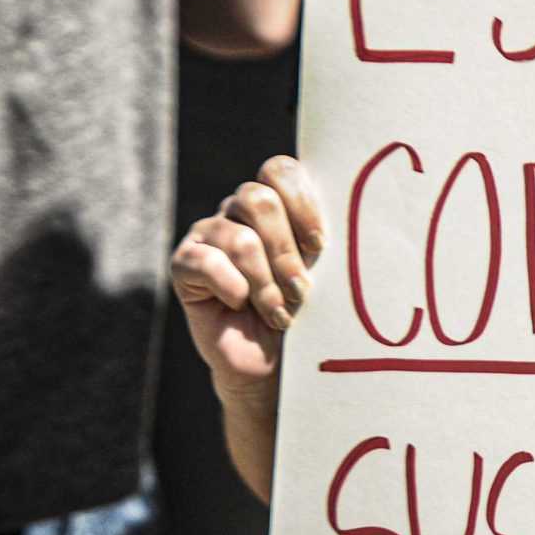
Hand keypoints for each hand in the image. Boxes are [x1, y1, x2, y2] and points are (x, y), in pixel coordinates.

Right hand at [172, 155, 324, 395]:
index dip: (301, 203)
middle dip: (285, 251)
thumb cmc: (305, 316)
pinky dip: (233, 289)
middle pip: (258, 199)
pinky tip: (240, 306)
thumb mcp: (324, 274)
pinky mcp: (184, 263)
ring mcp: (207, 233)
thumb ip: (324, 240)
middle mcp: (237, 211)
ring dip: (265, 283)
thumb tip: (350, 213)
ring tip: (277, 313)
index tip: (319, 245)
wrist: (271, 364)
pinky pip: (207, 263)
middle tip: (300, 290)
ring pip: (239, 238)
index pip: (279, 170)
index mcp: (275, 204)